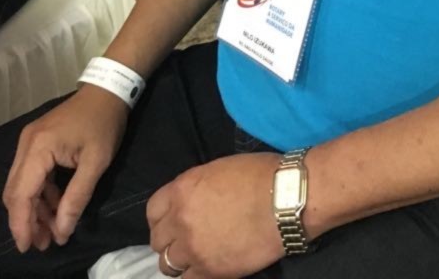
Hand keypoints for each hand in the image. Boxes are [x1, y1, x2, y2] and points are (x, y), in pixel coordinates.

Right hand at [3, 86, 128, 251]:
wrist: (108, 90)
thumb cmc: (104, 123)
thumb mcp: (96, 162)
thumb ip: (77, 197)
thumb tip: (62, 231)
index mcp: (38, 148)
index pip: (21, 194)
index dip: (22, 224)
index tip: (29, 246)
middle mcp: (26, 145)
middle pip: (16, 192)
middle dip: (28, 220)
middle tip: (45, 243)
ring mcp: (30, 142)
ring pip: (23, 185)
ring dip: (35, 209)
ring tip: (52, 231)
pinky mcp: (37, 142)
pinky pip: (32, 174)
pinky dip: (42, 193)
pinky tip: (56, 207)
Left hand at [147, 153, 283, 278]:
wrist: (285, 200)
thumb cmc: (260, 175)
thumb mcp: (220, 170)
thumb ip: (198, 189)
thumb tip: (195, 202)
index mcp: (183, 189)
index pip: (153, 210)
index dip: (162, 218)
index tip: (173, 222)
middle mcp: (181, 218)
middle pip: (158, 240)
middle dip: (169, 240)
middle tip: (186, 241)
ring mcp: (193, 247)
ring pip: (168, 264)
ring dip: (179, 260)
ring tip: (195, 257)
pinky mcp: (210, 270)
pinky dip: (194, 276)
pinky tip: (206, 269)